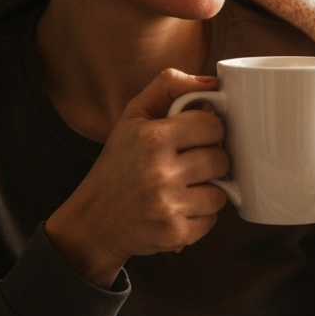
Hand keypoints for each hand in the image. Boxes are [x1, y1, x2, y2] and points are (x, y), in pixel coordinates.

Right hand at [45, 69, 228, 287]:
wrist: (94, 220)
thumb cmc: (117, 165)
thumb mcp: (132, 117)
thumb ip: (168, 87)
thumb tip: (213, 83)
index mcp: (152, 138)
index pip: (212, 125)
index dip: (209, 130)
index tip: (197, 136)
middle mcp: (160, 171)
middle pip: (220, 159)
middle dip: (210, 161)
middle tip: (189, 164)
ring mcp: (168, 205)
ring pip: (220, 193)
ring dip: (207, 191)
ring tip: (183, 188)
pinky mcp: (174, 233)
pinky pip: (212, 220)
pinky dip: (200, 216)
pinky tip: (178, 209)